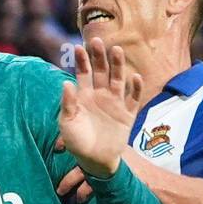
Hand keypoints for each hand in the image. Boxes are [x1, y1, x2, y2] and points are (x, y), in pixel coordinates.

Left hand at [58, 39, 142, 177]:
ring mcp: (115, 103)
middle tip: (97, 41)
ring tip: (116, 51)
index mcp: (84, 96)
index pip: (83, 73)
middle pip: (101, 71)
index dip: (82, 60)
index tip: (79, 47)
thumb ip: (67, 104)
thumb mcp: (67, 124)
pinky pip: (134, 99)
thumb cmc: (77, 142)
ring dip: (118, 65)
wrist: (94, 162)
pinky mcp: (127, 114)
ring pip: (118, 80)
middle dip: (99, 57)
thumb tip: (66, 82)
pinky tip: (135, 78)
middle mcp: (100, 95)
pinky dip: (136, 89)